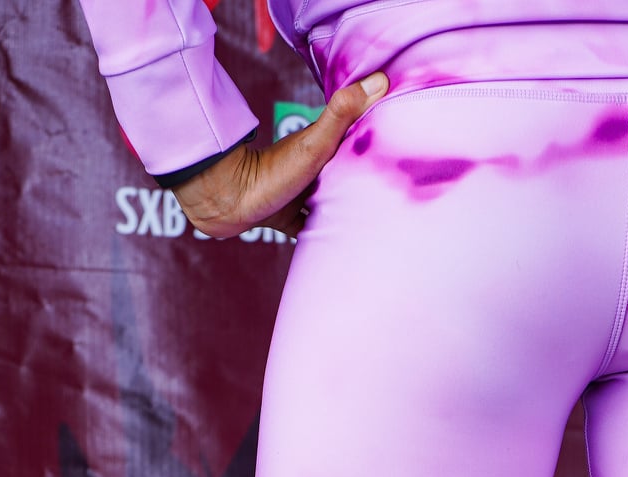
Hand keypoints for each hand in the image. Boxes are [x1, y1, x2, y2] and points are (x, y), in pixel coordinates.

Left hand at [173, 71, 389, 239]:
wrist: (226, 202)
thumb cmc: (271, 172)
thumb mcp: (316, 144)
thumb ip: (343, 114)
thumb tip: (379, 80)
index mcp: (321, 147)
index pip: (355, 140)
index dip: (376, 139)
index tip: (401, 141)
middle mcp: (311, 169)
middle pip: (345, 174)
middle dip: (364, 181)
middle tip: (393, 192)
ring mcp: (299, 194)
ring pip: (331, 202)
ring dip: (347, 210)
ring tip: (374, 223)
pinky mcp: (287, 218)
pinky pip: (312, 228)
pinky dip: (325, 235)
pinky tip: (342, 245)